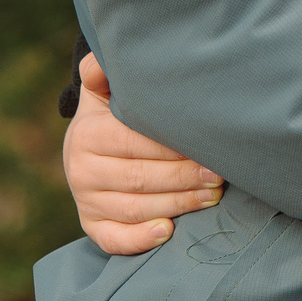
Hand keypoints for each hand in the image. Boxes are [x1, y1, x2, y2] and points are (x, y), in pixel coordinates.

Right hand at [63, 52, 223, 254]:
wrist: (88, 148)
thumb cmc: (113, 116)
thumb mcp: (106, 91)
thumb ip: (105, 72)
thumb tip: (101, 61)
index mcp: (87, 134)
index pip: (134, 142)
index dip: (173, 146)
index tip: (209, 146)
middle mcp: (80, 170)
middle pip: (139, 178)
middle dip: (184, 177)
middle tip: (220, 175)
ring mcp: (85, 200)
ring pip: (134, 208)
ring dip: (177, 205)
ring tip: (211, 197)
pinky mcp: (91, 225)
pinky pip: (113, 239)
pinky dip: (140, 238)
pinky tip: (168, 232)